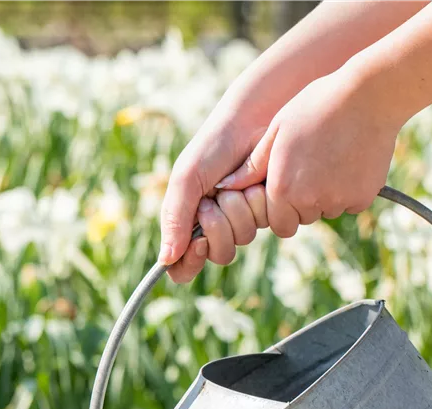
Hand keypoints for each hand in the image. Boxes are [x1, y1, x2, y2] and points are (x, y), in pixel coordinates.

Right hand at [157, 105, 272, 282]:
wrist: (253, 120)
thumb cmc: (213, 146)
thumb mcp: (186, 179)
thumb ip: (175, 219)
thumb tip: (165, 260)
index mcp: (188, 221)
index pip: (183, 265)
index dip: (190, 263)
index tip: (198, 244)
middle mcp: (214, 225)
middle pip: (218, 256)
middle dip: (218, 228)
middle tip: (215, 199)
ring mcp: (242, 219)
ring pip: (242, 241)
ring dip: (238, 211)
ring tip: (234, 184)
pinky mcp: (267, 210)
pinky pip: (265, 225)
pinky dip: (257, 204)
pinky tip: (254, 184)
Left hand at [217, 68, 404, 236]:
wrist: (368, 95)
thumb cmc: (316, 106)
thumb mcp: (277, 131)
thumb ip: (253, 166)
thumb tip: (226, 187)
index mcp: (282, 189)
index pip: (278, 223)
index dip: (281, 209)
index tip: (288, 188)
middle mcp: (309, 201)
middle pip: (302, 218)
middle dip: (303, 203)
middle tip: (310, 169)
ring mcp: (338, 200)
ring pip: (327, 210)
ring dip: (327, 195)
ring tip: (330, 158)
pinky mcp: (364, 197)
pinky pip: (351, 203)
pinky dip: (350, 190)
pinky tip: (350, 160)